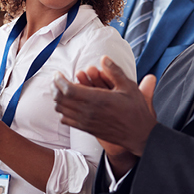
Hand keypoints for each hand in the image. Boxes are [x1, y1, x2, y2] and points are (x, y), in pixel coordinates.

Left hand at [53, 56, 156, 170]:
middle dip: (55, 87)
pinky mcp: (86, 129)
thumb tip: (104, 58)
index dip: (59, 80)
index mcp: (97, 99)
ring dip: (57, 98)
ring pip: (61, 110)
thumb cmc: (135, 110)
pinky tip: (67, 104)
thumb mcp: (129, 87)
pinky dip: (62, 111)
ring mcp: (86, 122)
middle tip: (56, 79)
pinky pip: (66, 120)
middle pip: (61, 99)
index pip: (68, 90)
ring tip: (59, 89)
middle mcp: (88, 112)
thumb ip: (114, 71)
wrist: (138, 135)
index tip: (58, 73)